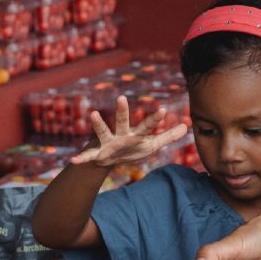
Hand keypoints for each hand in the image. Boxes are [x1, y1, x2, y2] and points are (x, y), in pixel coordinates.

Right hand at [69, 96, 187, 166]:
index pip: (147, 126)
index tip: (163, 111)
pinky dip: (81, 158)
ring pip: (103, 132)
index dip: (154, 119)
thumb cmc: (132, 149)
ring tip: (94, 114)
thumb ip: (168, 136)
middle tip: (122, 98)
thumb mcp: (151, 145)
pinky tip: (74, 161)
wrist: (108, 160)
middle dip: (123, 111)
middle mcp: (121, 135)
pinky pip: (89, 157)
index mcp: (136, 134)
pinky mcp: (98, 154)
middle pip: (123, 121)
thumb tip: (186, 126)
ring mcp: (108, 143)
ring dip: (98, 124)